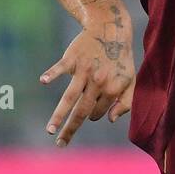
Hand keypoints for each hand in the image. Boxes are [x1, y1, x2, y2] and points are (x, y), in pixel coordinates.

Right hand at [40, 18, 134, 146]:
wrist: (110, 29)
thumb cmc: (120, 59)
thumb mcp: (131, 81)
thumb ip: (126, 103)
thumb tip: (110, 120)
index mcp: (113, 89)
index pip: (96, 112)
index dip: (92, 114)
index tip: (89, 110)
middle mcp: (98, 82)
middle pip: (81, 111)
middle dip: (70, 129)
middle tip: (60, 144)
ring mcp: (83, 71)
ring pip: (69, 97)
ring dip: (59, 115)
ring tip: (50, 131)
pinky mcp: (71, 59)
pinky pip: (60, 68)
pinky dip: (52, 74)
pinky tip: (44, 81)